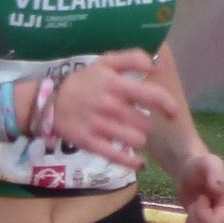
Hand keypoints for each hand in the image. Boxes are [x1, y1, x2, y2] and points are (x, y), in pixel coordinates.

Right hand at [51, 49, 177, 169]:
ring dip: (138, 139)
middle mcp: (110, 106)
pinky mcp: (91, 144)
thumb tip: (157, 65)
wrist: (51, 102)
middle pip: (146, 123)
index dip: (167, 104)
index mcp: (115, 85)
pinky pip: (118, 158)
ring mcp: (100, 127)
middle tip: (137, 120)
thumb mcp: (105, 62)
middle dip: (146, 123)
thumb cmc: (84, 82)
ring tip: (132, 134)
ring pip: (136, 141)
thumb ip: (132, 59)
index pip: (151, 95)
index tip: (172, 111)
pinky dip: (132, 162)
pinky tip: (138, 163)